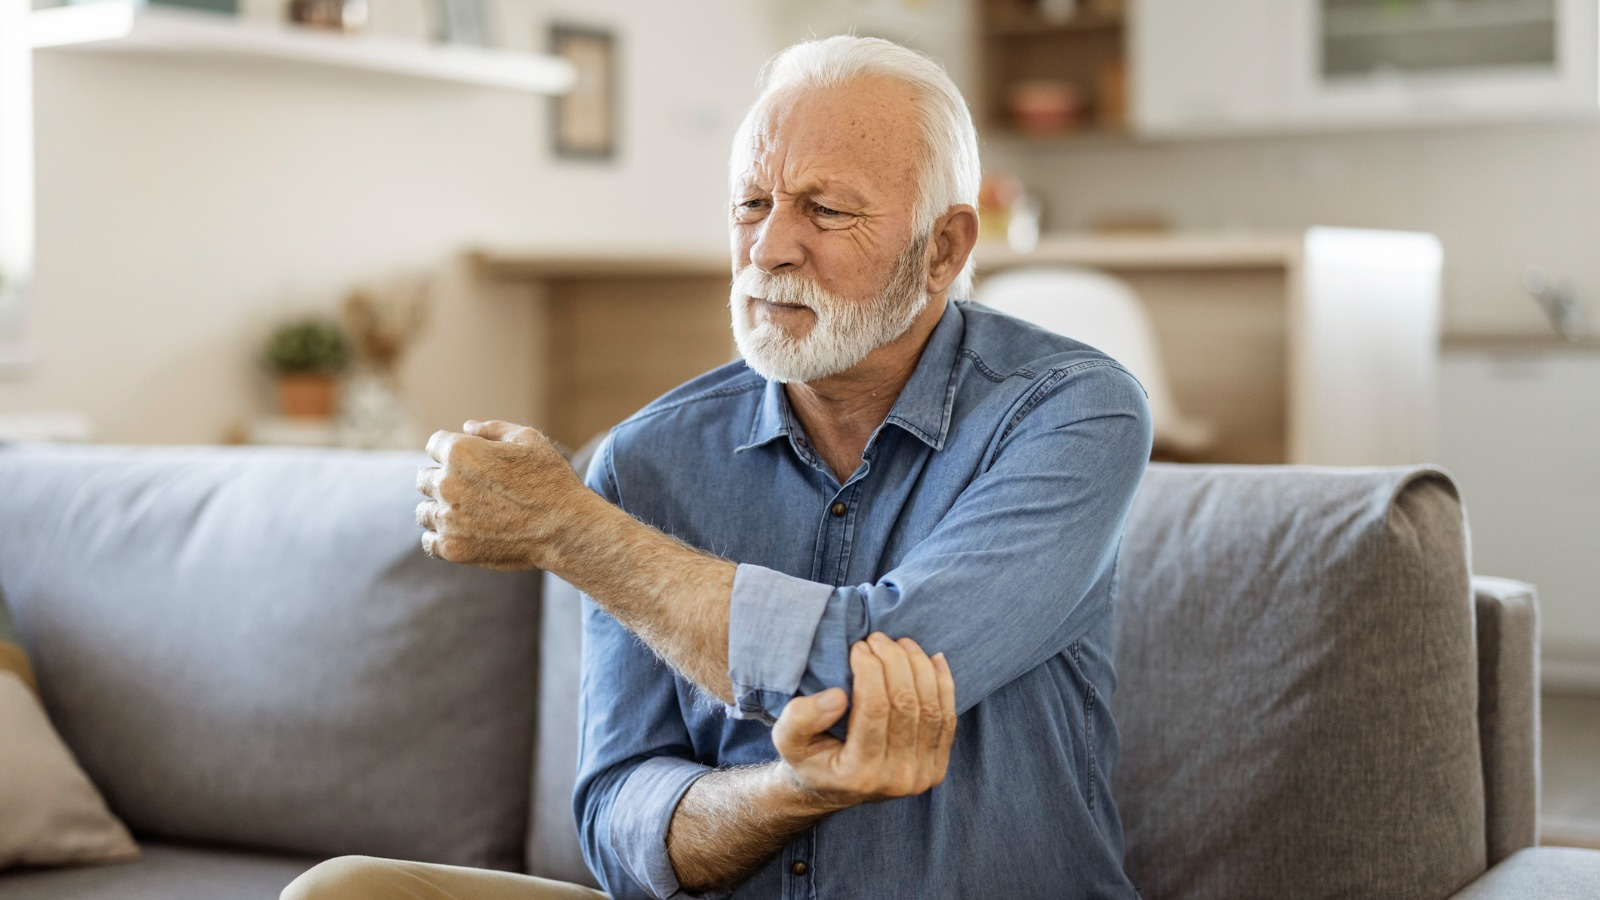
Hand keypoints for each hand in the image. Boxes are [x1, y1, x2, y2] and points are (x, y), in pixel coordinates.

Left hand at [415, 420, 585, 569]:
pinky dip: (441, 537)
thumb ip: (494, 430)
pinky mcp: (452, 548)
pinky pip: (429, 541)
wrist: (565, 529)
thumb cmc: (551, 480)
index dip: (452, 450)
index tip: (470, 462)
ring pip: (424, 511)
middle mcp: (447, 484)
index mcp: (460, 452)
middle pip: (424, 478)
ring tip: (469, 515)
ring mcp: (447, 518)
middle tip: (474, 490)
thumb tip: (467, 426)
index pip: (434, 445)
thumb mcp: (529, 441)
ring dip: (440, 510)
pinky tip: (463, 534)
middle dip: (444, 480)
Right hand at [770, 632, 956, 811]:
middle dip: (895, 662)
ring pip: (931, 708)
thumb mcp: (786, 740)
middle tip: (878, 638)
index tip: (858, 647)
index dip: (870, 670)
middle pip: (906, 704)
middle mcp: (896, 778)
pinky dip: (944, 685)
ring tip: (900, 643)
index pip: (874, 708)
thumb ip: (800, 718)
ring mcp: (922, 775)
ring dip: (919, 667)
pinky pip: (948, 720)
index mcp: (858, 773)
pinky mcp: (937, 768)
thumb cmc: (808, 757)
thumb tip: (839, 696)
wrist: (832, 789)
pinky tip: (932, 659)